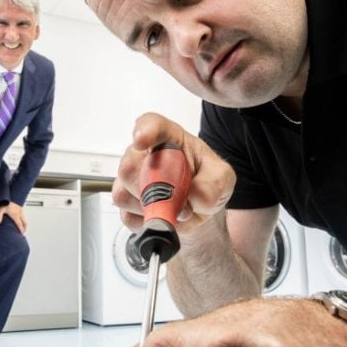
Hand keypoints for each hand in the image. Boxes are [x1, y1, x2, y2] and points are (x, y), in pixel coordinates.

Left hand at [0, 201, 26, 233]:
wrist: (7, 196)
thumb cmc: (5, 202)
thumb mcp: (1, 210)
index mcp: (15, 215)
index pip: (20, 224)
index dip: (21, 229)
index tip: (22, 233)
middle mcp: (19, 213)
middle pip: (24, 222)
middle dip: (24, 228)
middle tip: (23, 231)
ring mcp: (20, 210)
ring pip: (24, 219)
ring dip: (24, 223)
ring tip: (23, 226)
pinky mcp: (20, 207)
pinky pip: (23, 215)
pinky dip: (23, 219)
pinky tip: (20, 219)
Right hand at [112, 112, 235, 234]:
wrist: (197, 208)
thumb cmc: (206, 183)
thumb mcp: (223, 179)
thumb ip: (215, 183)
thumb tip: (194, 195)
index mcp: (167, 138)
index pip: (150, 125)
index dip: (144, 131)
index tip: (142, 141)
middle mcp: (142, 155)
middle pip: (129, 167)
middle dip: (152, 188)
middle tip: (177, 197)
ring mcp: (130, 179)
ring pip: (124, 194)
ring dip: (152, 208)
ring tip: (174, 206)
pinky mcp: (125, 203)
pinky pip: (127, 216)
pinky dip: (148, 221)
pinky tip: (163, 214)